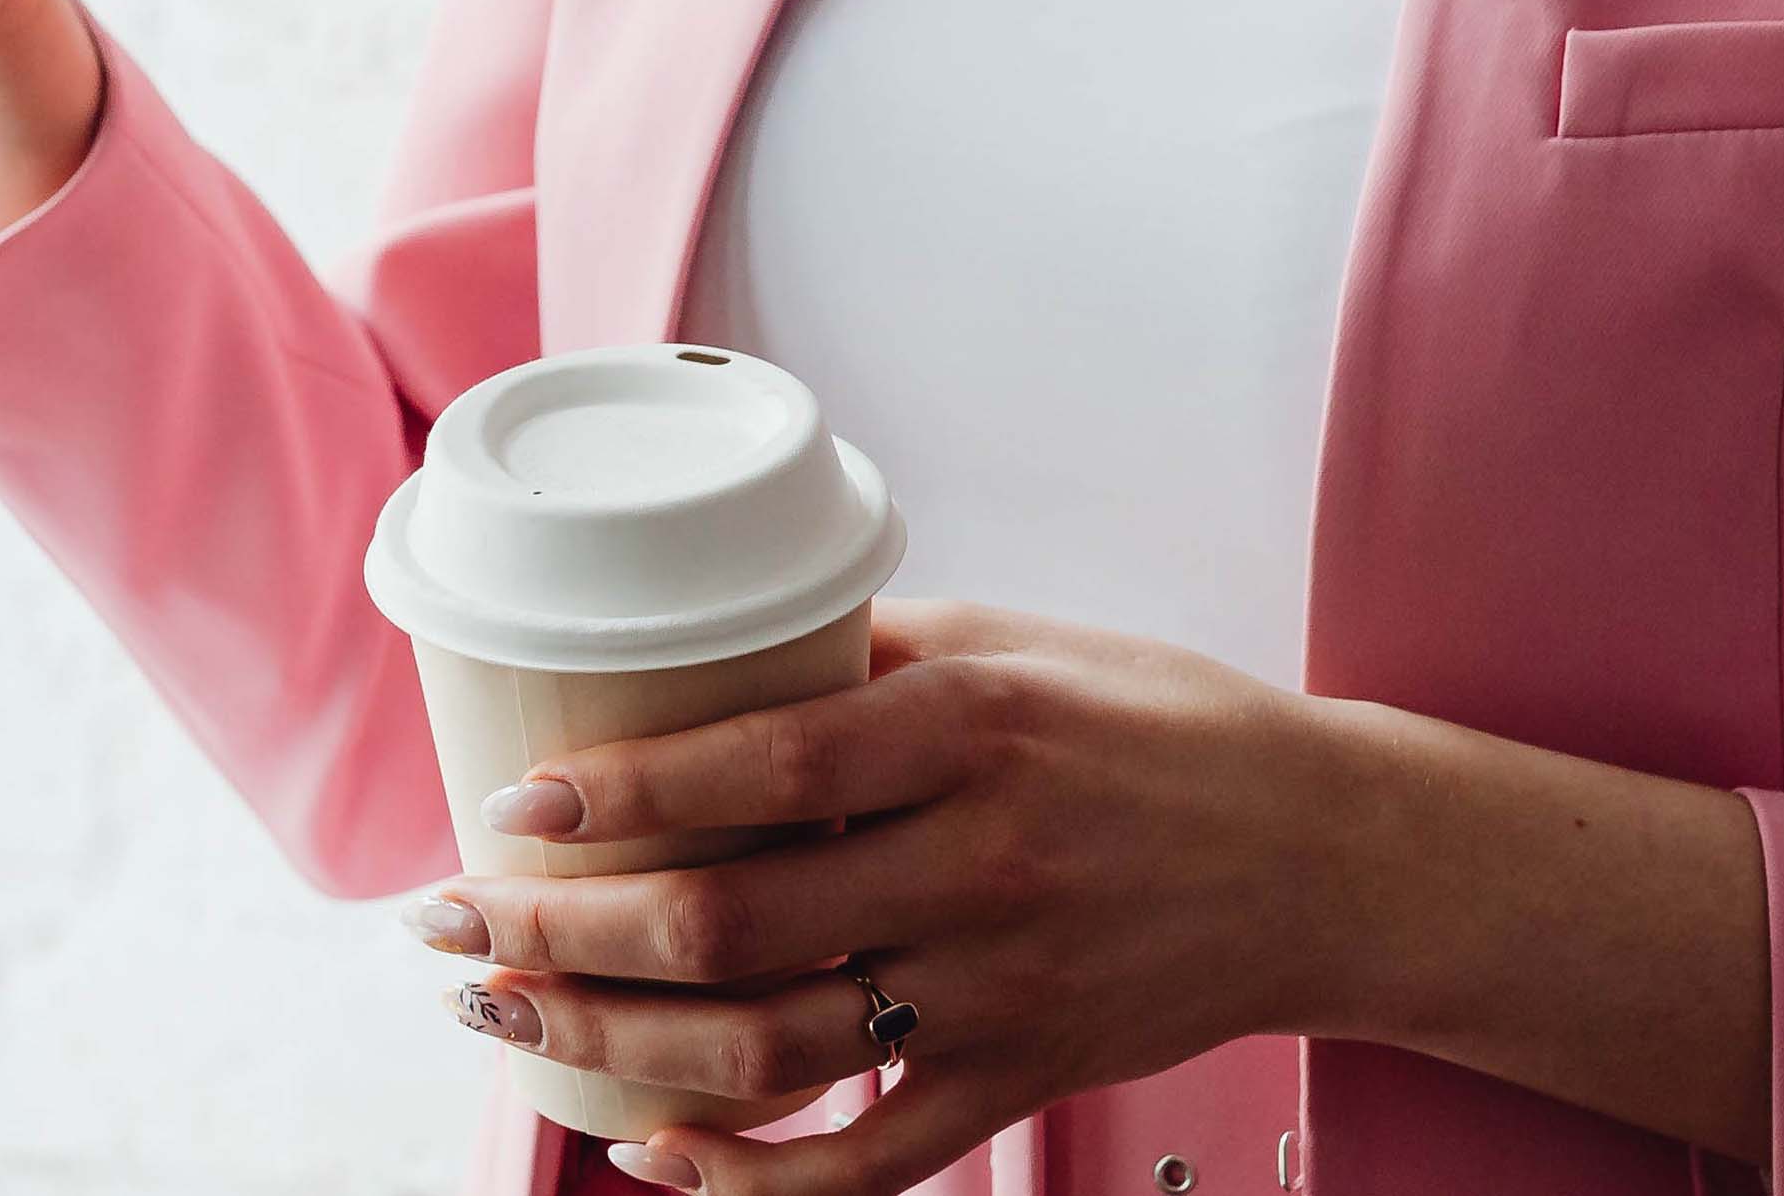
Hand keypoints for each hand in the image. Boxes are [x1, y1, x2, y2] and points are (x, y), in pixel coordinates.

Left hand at [405, 604, 1436, 1187]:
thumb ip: (863, 648)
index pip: (758, 767)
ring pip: (768, 1047)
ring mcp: (999, 989)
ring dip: (608, 1043)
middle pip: (728, 926)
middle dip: (558, 932)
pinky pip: (868, 1158)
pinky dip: (750, 1178)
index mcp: (970, 731)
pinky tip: (654, 1151)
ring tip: (504, 1013)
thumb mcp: (1021, 643)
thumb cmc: (1167, 733)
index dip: (617, 794)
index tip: (510, 803)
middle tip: (450, 920)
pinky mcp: (1022, 1078)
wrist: (1333, 858)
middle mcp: (979, 867)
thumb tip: (699, 641)